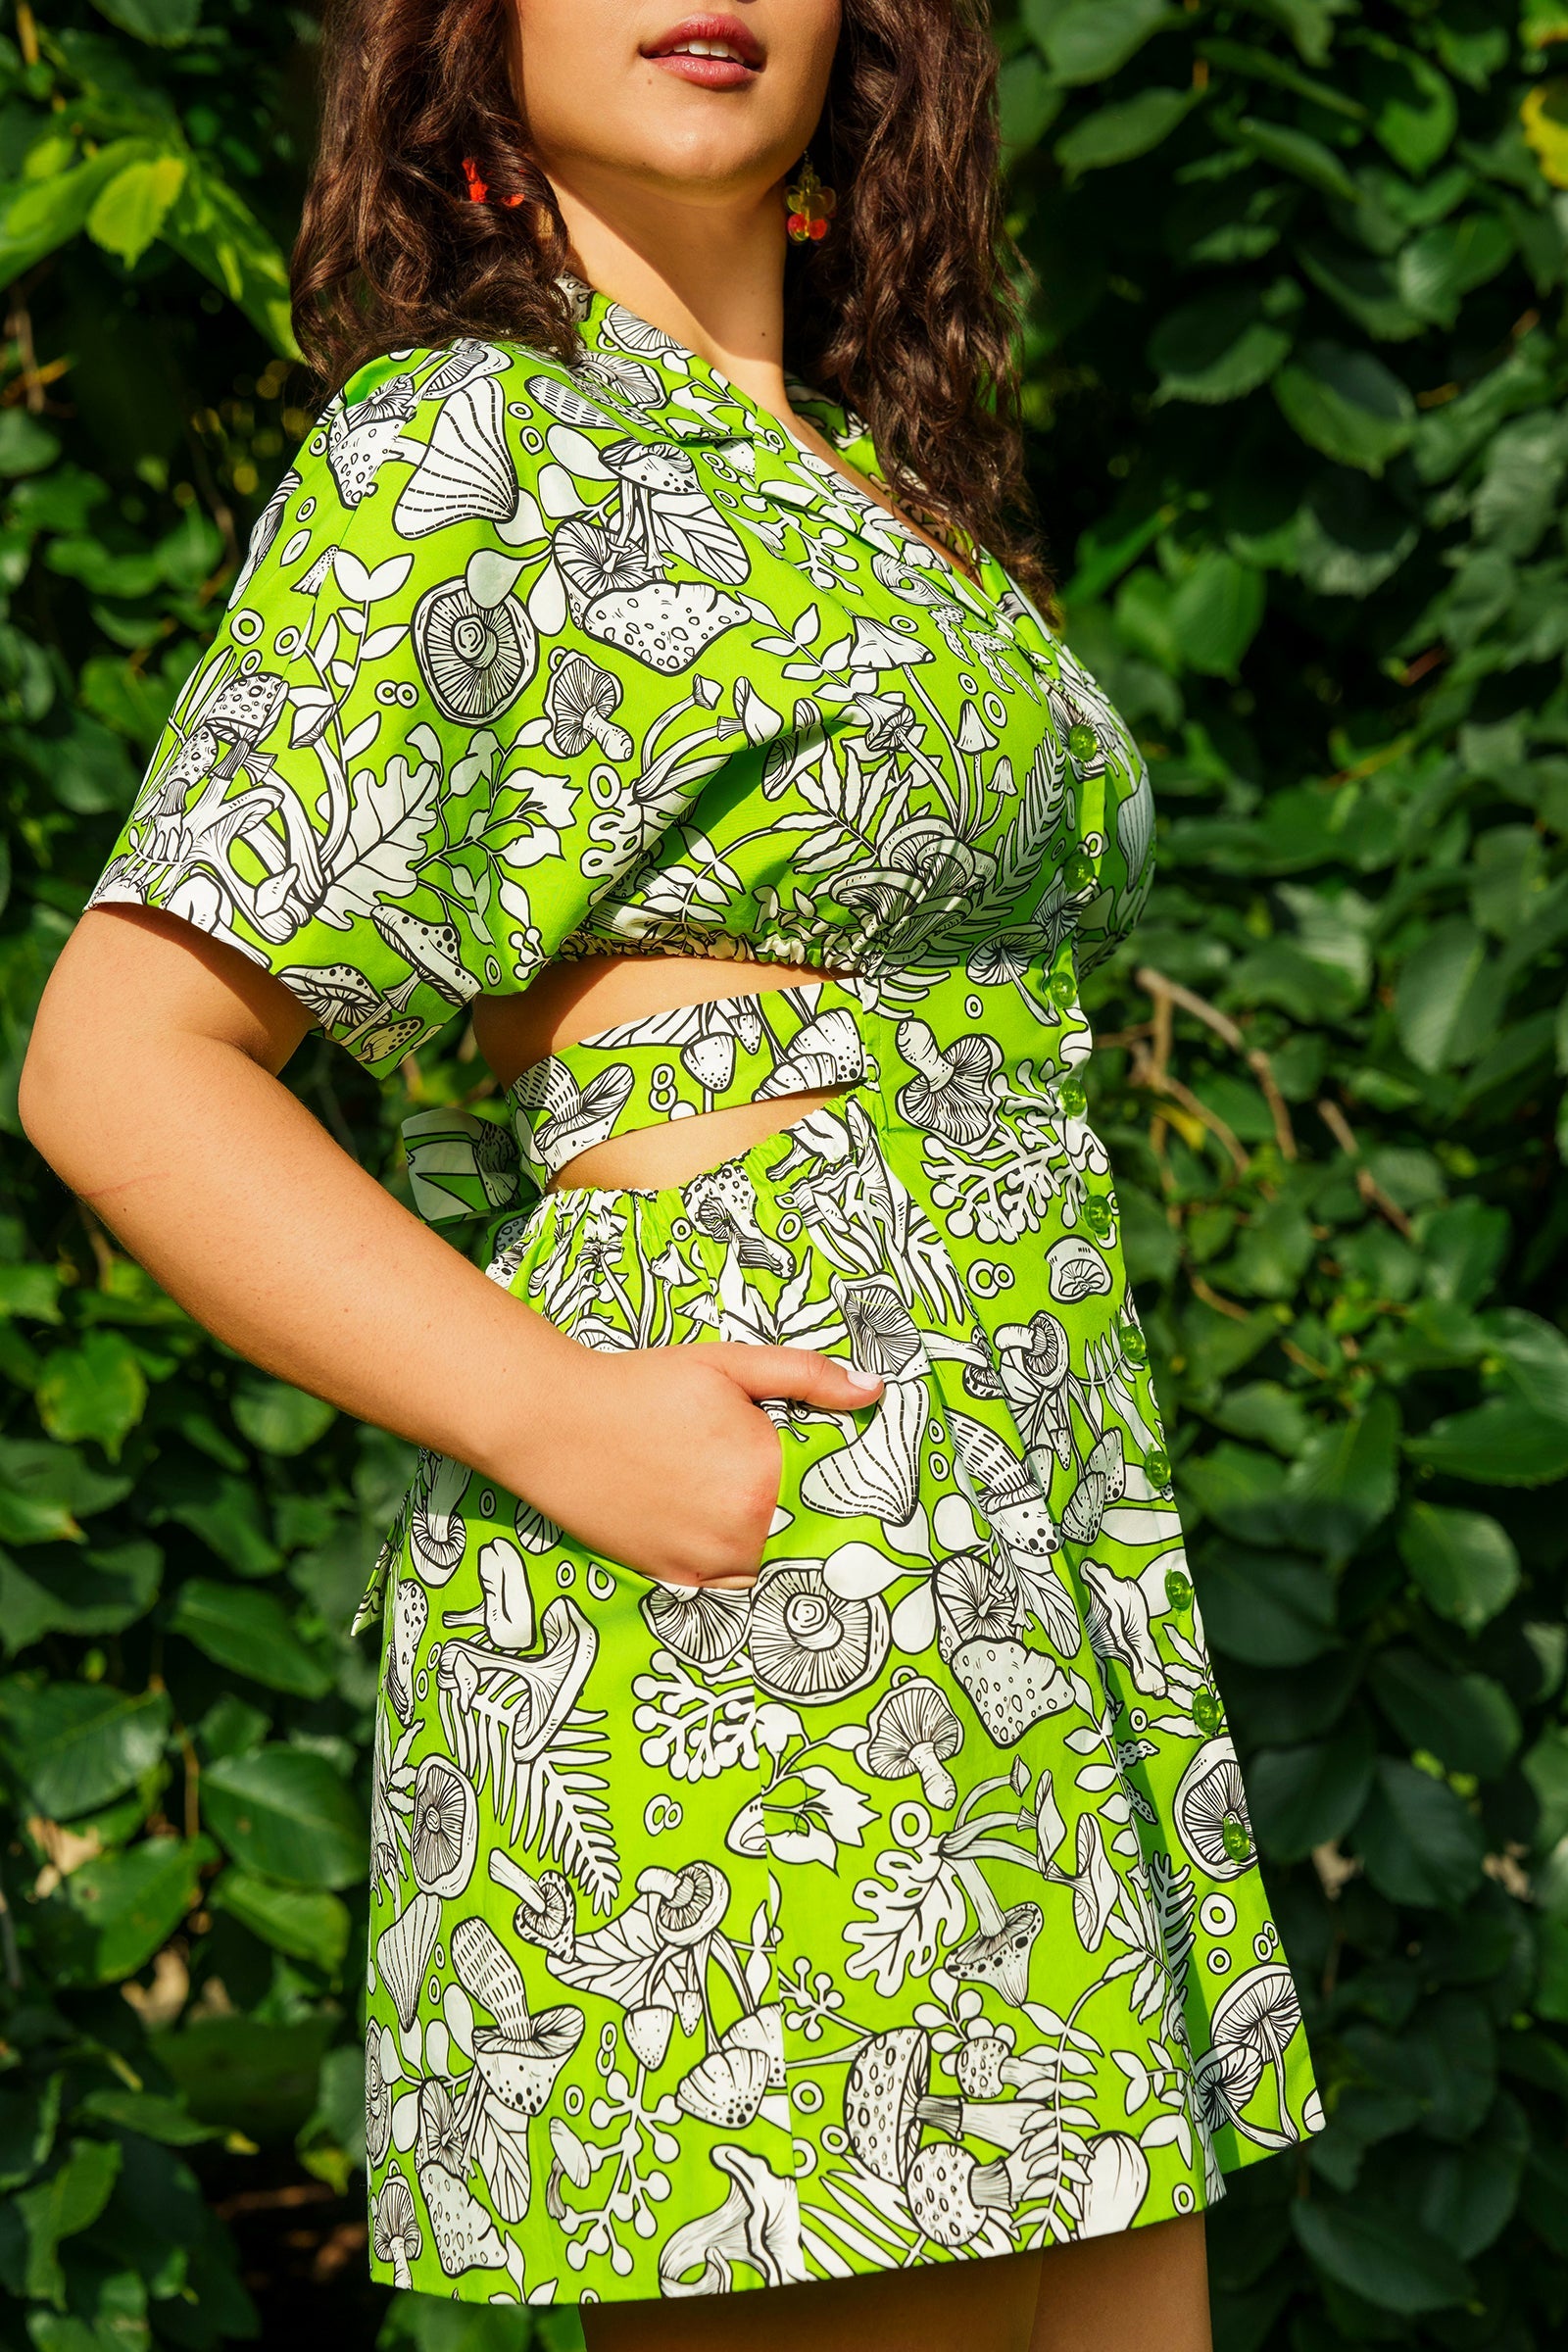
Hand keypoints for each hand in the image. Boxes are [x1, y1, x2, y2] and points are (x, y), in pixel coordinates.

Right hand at [511, 1343, 882, 1587]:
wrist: (554, 1422)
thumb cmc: (642, 1387)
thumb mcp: (728, 1366)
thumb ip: (806, 1376)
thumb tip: (875, 1390)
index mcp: (766, 1471)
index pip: (830, 1493)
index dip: (837, 1489)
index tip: (849, 1487)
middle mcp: (743, 1527)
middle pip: (799, 1531)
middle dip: (797, 1513)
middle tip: (767, 1488)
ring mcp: (707, 1560)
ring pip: (767, 1562)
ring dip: (767, 1543)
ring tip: (733, 1506)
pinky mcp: (675, 1579)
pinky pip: (728, 1586)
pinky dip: (731, 1564)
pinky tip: (711, 1530)